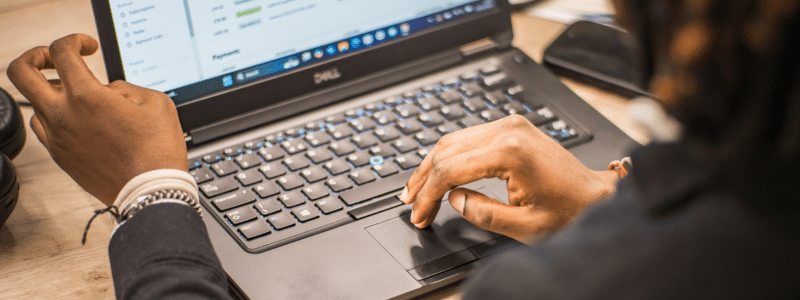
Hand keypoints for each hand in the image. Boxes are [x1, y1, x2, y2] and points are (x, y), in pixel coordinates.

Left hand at [7, 34, 186, 205]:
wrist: (151, 190)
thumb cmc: (157, 150)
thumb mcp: (155, 102)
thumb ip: (124, 87)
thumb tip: (108, 90)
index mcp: (87, 96)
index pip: (61, 51)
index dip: (75, 41)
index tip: (88, 48)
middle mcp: (64, 115)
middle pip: (21, 71)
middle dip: (36, 57)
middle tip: (57, 60)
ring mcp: (57, 137)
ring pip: (32, 102)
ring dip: (50, 91)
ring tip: (75, 94)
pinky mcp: (60, 156)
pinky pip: (44, 127)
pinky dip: (54, 116)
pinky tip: (77, 118)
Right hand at [400, 115, 617, 241]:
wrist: (594, 194)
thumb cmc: (568, 210)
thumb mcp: (525, 226)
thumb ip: (484, 214)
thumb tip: (454, 200)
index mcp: (511, 151)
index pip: (451, 169)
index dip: (429, 195)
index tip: (419, 214)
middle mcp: (508, 130)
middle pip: (446, 150)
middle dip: (424, 180)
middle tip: (410, 205)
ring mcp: (509, 124)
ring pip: (452, 141)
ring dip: (431, 167)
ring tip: (416, 192)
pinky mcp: (510, 127)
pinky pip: (467, 138)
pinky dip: (448, 157)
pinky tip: (438, 175)